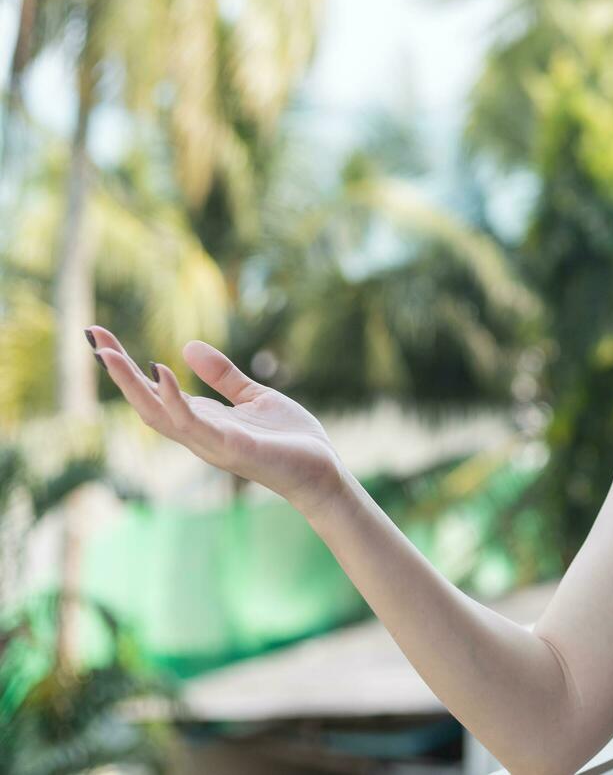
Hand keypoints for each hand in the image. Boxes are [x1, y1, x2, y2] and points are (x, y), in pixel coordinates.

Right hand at [87, 325, 344, 516]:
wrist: (323, 471)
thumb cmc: (289, 439)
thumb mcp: (254, 396)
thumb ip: (224, 375)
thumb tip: (187, 345)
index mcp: (203, 419)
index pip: (154, 392)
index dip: (127, 367)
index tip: (101, 337)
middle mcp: (198, 433)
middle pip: (145, 402)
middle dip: (118, 371)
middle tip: (93, 335)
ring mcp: (212, 443)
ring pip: (159, 415)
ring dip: (132, 385)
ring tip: (108, 353)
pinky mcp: (233, 448)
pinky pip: (195, 424)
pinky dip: (174, 401)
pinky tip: (162, 373)